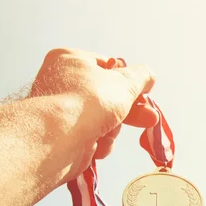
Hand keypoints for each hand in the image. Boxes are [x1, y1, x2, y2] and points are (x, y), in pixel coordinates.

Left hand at [29, 48, 157, 178]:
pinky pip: (92, 138)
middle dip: (130, 111)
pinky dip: (99, 143)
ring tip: (108, 133)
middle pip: (107, 96)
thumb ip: (141, 76)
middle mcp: (61, 83)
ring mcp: (62, 111)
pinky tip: (97, 144)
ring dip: (112, 129)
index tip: (143, 93)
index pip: (107, 65)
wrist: (56, 140)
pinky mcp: (64, 137)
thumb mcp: (124, 83)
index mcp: (70, 60)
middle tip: (149, 119)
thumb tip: (148, 75)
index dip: (128, 80)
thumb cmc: (88, 102)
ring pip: (103, 120)